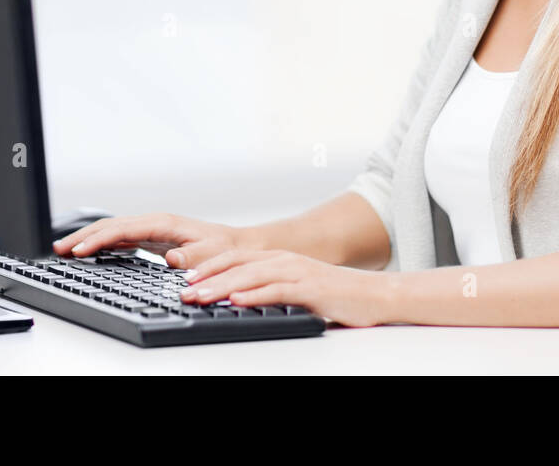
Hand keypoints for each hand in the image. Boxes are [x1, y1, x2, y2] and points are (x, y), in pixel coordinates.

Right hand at [51, 212, 252, 270]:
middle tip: (58, 249)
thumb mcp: (209, 254)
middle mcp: (154, 222)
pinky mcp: (151, 238)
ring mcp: (151, 229)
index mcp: (163, 223)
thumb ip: (190, 256)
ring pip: (112, 231)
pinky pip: (120, 239)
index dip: (98, 239)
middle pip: (110, 226)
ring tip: (64, 250)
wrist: (236, 246)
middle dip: (83, 236)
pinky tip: (88, 252)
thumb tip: (170, 257)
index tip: (79, 251)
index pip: (122, 229)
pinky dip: (101, 244)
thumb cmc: (223, 250)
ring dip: (88, 239)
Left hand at [180, 248, 393, 327]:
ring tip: (202, 297)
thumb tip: (235, 299)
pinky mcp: (310, 288)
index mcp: (278, 258)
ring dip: (223, 287)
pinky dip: (255, 294)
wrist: (374, 294)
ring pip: (251, 276)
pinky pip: (278, 290)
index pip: (235, 258)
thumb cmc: (335, 295)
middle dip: (207, 278)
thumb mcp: (296, 288)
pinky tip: (238, 300)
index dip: (208, 266)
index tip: (185, 278)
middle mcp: (285, 260)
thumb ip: (269, 289)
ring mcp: (298, 272)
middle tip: (184, 291)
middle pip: (237, 265)